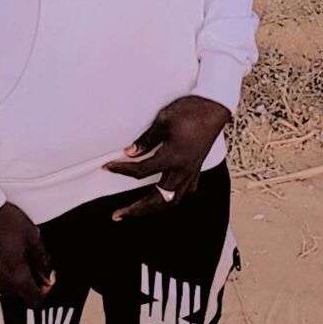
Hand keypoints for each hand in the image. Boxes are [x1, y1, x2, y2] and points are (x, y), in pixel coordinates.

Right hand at [0, 201, 55, 305]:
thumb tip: (49, 278)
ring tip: (17, 254)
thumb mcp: (33, 237)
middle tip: (34, 260)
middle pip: (20, 295)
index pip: (35, 301)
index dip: (45, 291)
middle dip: (30, 282)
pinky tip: (3, 253)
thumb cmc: (8, 222)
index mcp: (16, 279)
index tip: (48, 276)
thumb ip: (43, 262)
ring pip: (5, 288)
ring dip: (14, 278)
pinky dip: (0, 272)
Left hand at [102, 95, 230, 219]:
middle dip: (136, 210)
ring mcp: (191, 172)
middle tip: (118, 214)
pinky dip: (171, 199)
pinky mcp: (196, 170)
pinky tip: (164, 197)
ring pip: (171, 201)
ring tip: (137, 211)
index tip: (108, 167)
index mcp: (173, 158)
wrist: (213, 109)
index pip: (141, 171)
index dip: (122, 170)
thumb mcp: (163, 121)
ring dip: (153, 209)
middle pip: (157, 199)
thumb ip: (146, 140)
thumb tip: (131, 153)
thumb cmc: (190, 111)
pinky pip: (184, 192)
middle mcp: (182, 170)